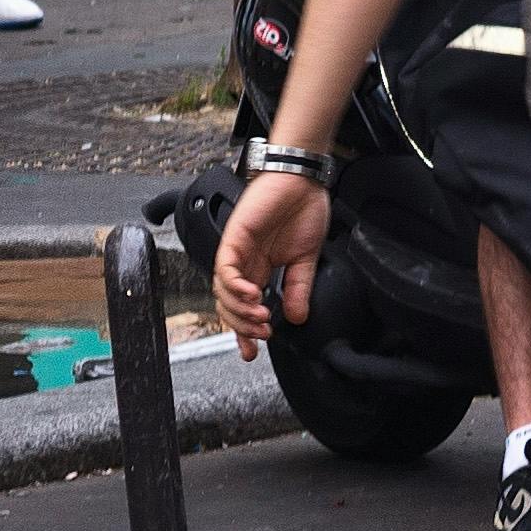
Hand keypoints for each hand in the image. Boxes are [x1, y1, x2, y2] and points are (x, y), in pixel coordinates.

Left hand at [209, 159, 327, 355]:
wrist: (302, 180)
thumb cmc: (303, 209)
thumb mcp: (307, 257)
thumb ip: (299, 287)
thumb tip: (296, 316)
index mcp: (259, 268)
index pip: (244, 307)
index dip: (245, 331)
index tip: (254, 350)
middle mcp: (243, 263)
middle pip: (228, 305)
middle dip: (242, 326)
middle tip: (261, 334)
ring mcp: (235, 251)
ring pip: (223, 291)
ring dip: (240, 309)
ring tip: (261, 316)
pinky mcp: (233, 238)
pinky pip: (225, 269)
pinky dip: (235, 286)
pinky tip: (251, 295)